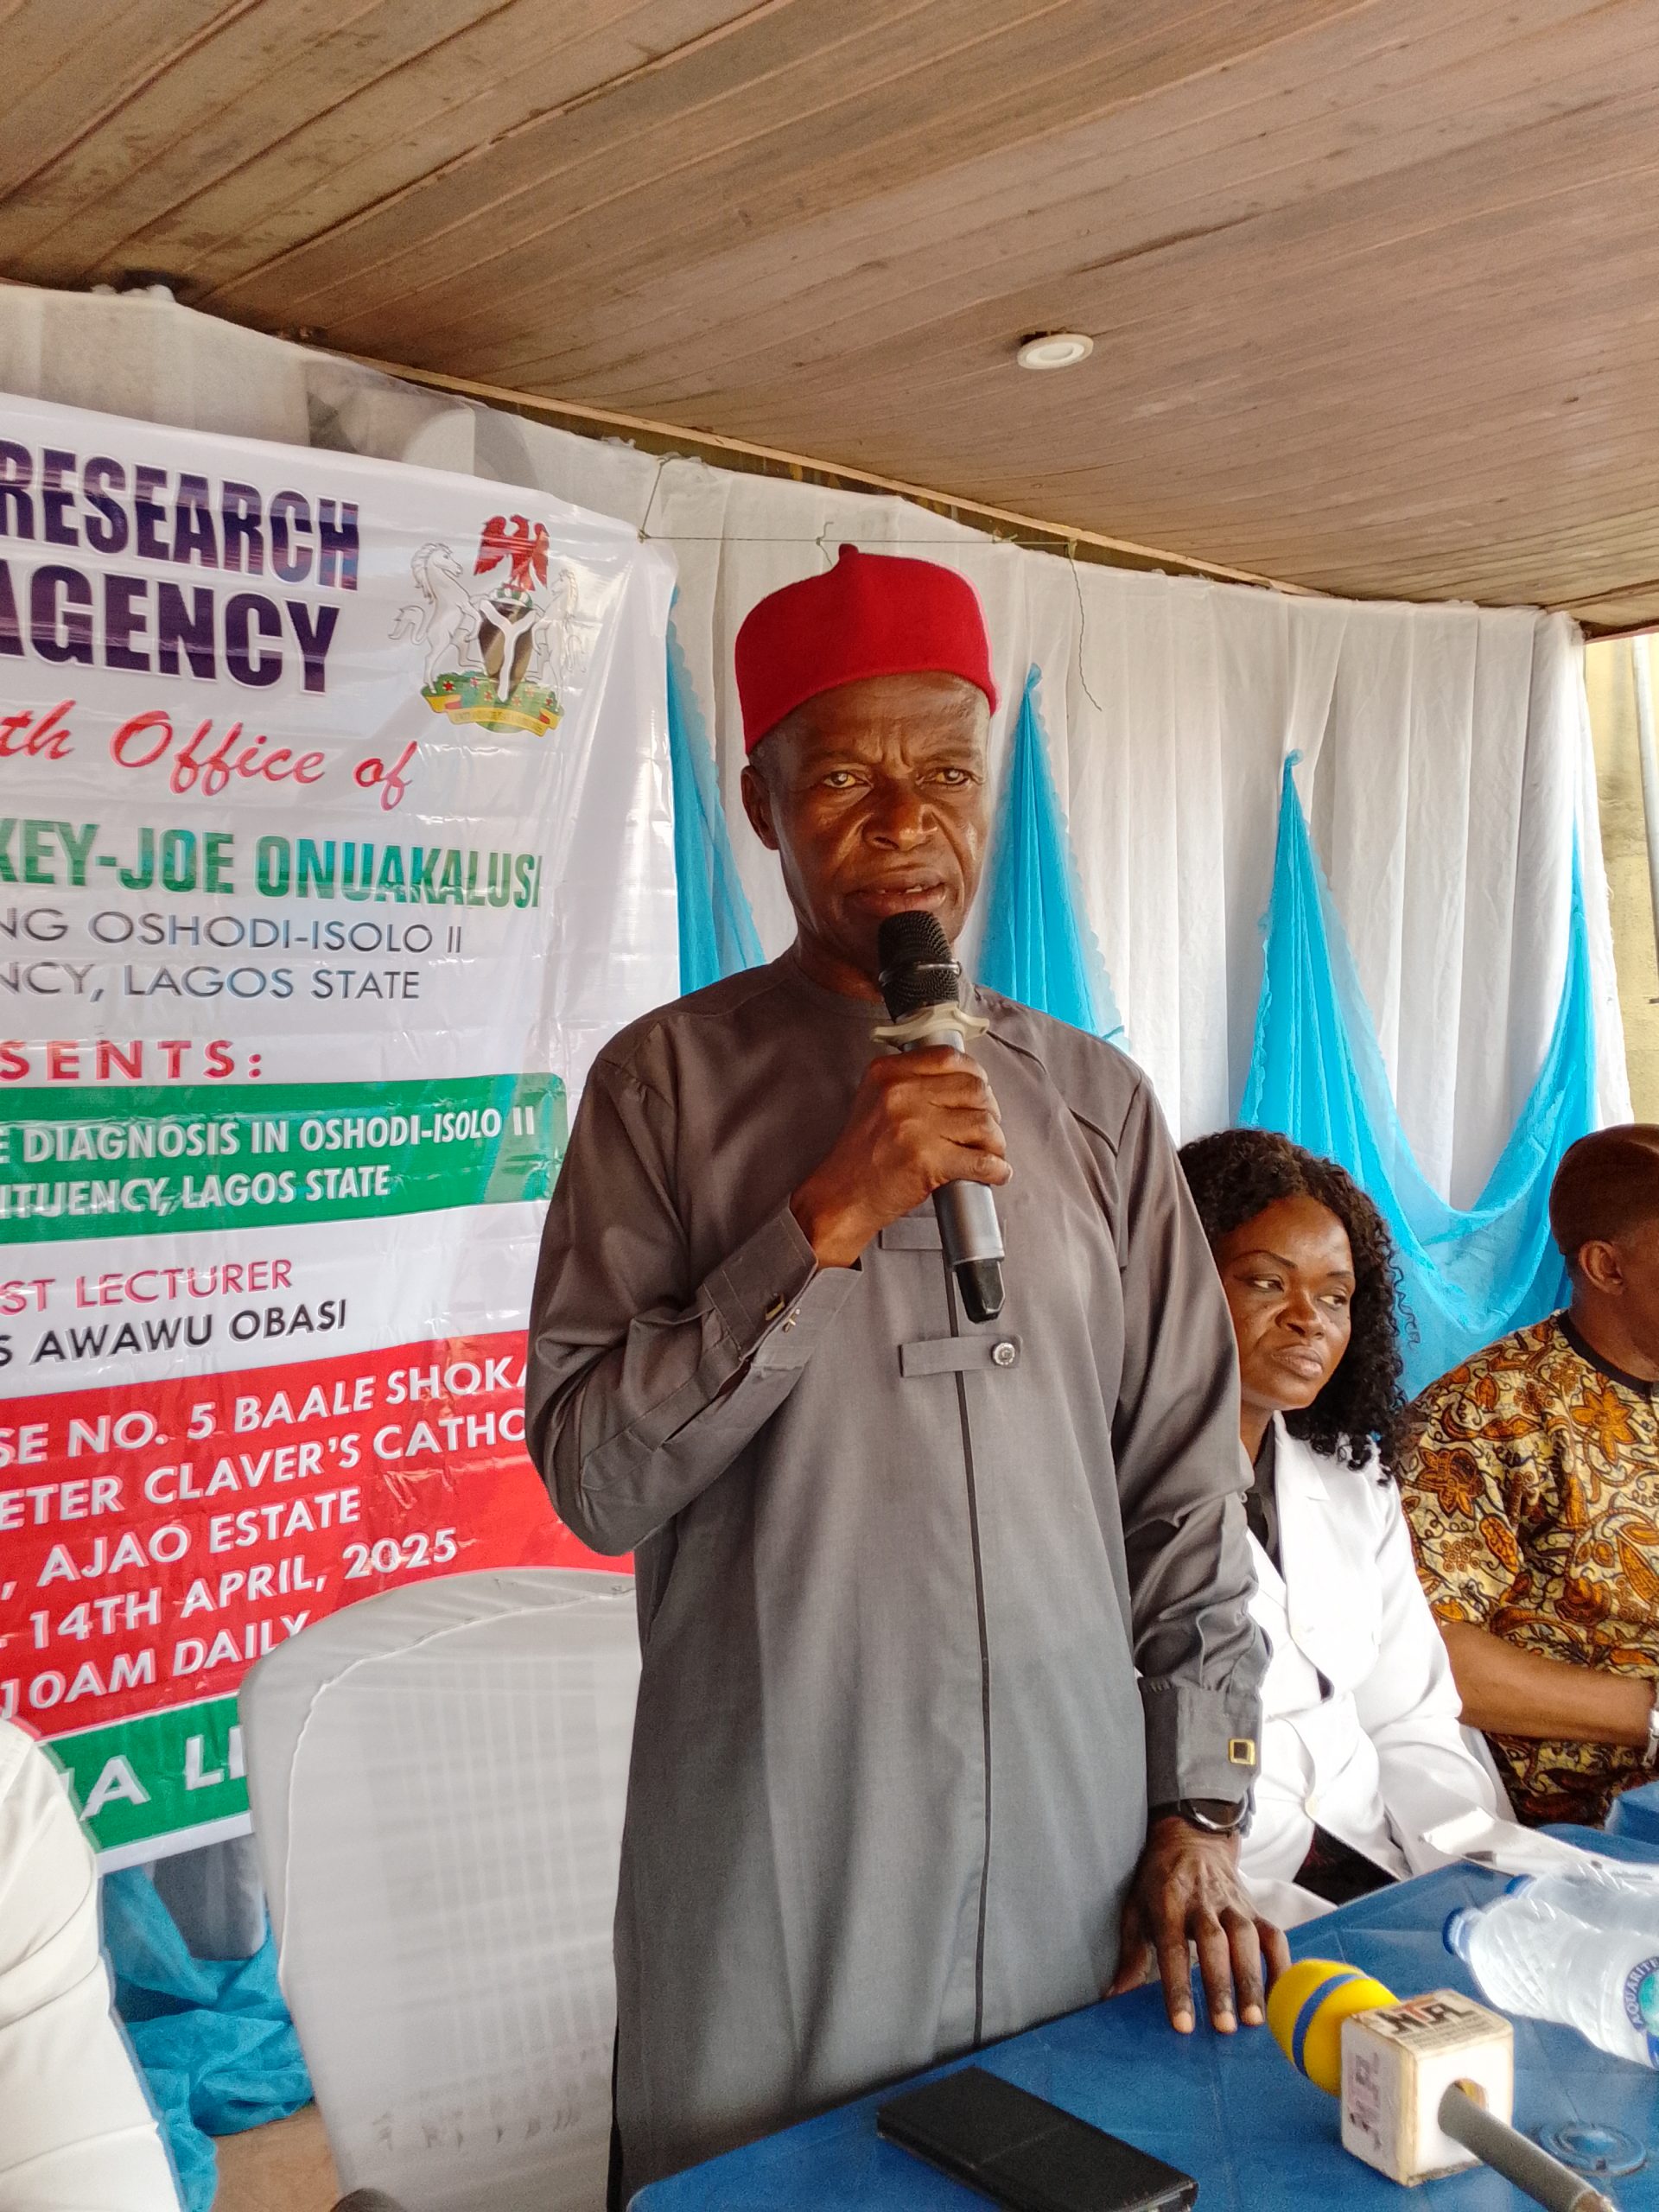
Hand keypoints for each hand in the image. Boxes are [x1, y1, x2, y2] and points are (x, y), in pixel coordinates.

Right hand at [791, 1047, 1009, 1267]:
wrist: (842, 1195)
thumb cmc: (862, 1155)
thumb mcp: (875, 1099)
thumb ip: (911, 1083)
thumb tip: (965, 1079)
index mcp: (887, 1073)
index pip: (949, 1057)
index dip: (975, 1075)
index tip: (980, 1092)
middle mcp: (900, 1093)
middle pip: (974, 1089)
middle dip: (990, 1111)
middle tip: (986, 1129)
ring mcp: (914, 1126)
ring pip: (983, 1124)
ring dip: (995, 1142)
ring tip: (989, 1153)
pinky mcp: (926, 1160)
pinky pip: (980, 1160)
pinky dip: (995, 1169)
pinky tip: (994, 1173)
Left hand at [1107, 1816, 1289, 2034]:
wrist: (1190, 1839)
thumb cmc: (1158, 1882)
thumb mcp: (1136, 1909)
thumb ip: (1131, 1955)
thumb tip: (1113, 1998)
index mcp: (1168, 1902)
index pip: (1173, 1948)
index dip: (1178, 1987)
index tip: (1183, 2025)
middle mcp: (1203, 1900)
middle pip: (1214, 1943)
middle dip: (1221, 1986)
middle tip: (1225, 2028)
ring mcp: (1233, 1903)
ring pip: (1247, 1939)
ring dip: (1252, 1980)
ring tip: (1255, 2020)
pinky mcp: (1254, 1907)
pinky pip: (1274, 1935)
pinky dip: (1281, 1966)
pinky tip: (1280, 1998)